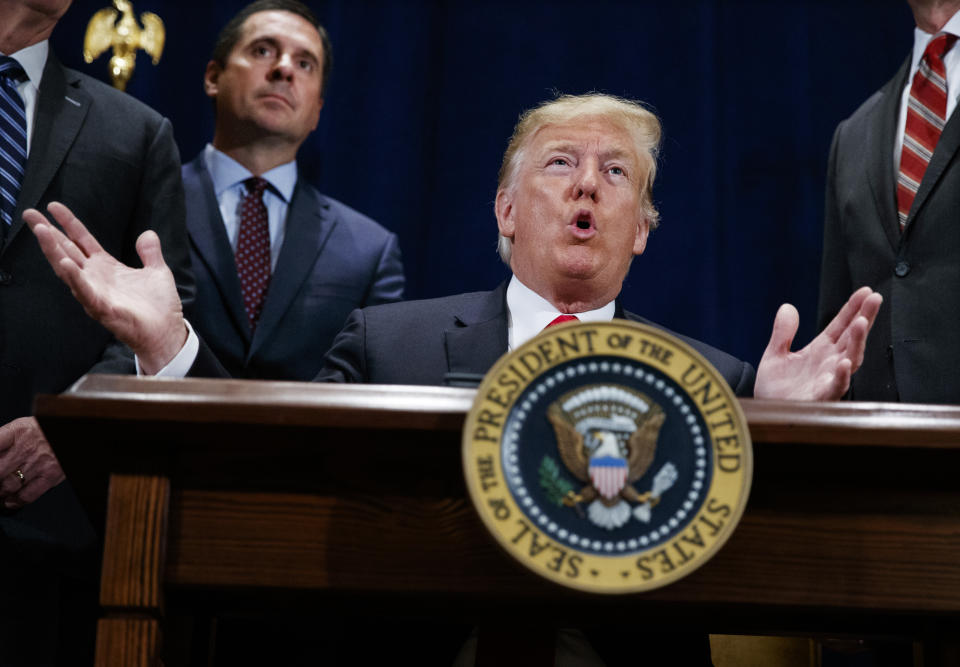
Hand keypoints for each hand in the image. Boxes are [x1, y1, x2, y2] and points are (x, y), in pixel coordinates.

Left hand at [0, 418, 64, 508]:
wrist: (69, 430)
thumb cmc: (41, 430)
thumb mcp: (19, 427)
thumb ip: (1, 441)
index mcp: (16, 432)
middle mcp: (26, 448)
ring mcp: (39, 463)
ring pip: (8, 485)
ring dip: (0, 492)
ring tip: (0, 492)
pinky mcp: (50, 474)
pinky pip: (28, 494)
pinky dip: (16, 501)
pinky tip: (10, 501)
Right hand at [24, 202, 187, 373]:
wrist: (167, 333)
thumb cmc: (159, 307)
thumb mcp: (157, 271)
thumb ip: (150, 252)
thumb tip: (148, 233)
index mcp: (106, 267)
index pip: (82, 240)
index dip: (68, 223)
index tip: (53, 206)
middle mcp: (96, 278)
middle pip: (67, 250)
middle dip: (47, 233)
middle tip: (29, 214)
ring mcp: (96, 293)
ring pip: (68, 269)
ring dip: (54, 250)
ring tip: (41, 231)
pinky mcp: (102, 308)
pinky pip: (84, 292)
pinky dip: (74, 278)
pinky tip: (65, 263)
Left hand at [755, 286, 881, 400]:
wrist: (766, 414)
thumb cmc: (775, 390)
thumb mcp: (774, 355)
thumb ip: (782, 333)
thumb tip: (787, 307)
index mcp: (820, 351)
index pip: (840, 326)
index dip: (852, 309)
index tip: (866, 291)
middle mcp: (829, 363)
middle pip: (852, 338)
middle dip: (864, 318)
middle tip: (875, 299)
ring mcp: (828, 380)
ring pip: (850, 359)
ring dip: (857, 342)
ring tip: (861, 323)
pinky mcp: (821, 398)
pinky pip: (835, 387)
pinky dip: (841, 376)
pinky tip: (844, 363)